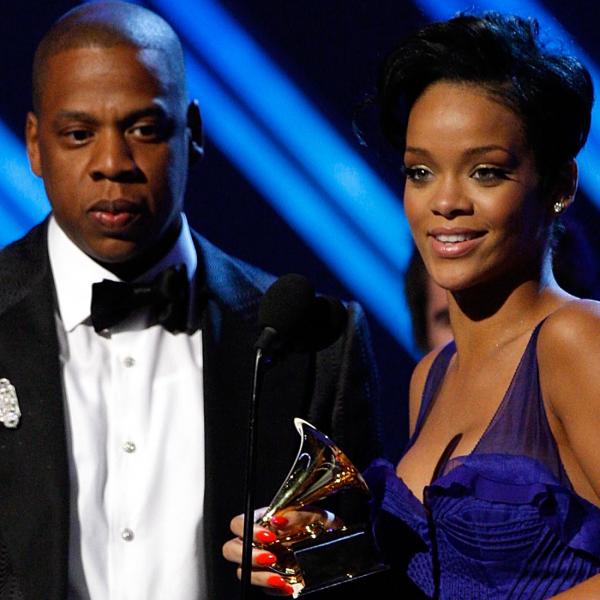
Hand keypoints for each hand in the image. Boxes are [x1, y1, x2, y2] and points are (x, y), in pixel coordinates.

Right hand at [222, 508, 341, 595]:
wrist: (331, 545)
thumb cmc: (318, 524)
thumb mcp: (312, 515)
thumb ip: (296, 515)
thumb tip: (278, 520)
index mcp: (261, 520)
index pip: (239, 523)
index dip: (247, 529)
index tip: (268, 536)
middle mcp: (255, 542)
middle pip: (231, 549)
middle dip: (247, 555)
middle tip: (270, 558)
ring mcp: (259, 563)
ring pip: (242, 571)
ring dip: (259, 577)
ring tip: (279, 579)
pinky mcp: (268, 580)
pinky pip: (261, 588)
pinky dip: (273, 589)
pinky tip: (287, 585)